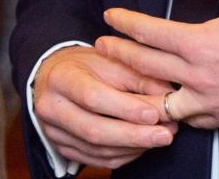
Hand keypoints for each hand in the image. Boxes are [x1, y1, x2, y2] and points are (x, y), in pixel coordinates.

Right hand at [32, 44, 176, 169]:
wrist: (57, 76)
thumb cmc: (91, 64)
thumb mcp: (114, 60)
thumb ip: (140, 77)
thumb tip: (168, 96)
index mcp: (62, 78)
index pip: (93, 98)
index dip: (125, 108)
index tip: (155, 114)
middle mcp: (51, 108)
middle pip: (94, 130)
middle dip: (134, 135)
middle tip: (167, 134)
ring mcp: (53, 132)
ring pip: (96, 149)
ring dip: (133, 146)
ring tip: (162, 137)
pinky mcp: (62, 148)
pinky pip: (95, 159)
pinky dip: (123, 155)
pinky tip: (143, 146)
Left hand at [95, 0, 218, 128]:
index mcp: (201, 43)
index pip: (148, 32)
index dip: (124, 22)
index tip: (110, 15)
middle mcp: (197, 76)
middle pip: (144, 66)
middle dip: (118, 53)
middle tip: (100, 46)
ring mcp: (206, 102)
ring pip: (157, 101)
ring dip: (138, 88)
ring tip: (123, 78)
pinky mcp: (218, 119)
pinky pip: (183, 118)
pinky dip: (169, 109)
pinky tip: (165, 100)